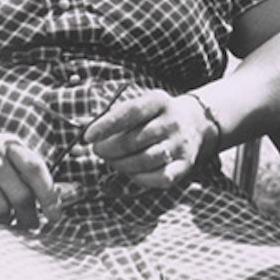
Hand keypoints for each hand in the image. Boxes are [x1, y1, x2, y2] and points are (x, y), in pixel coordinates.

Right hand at [0, 129, 59, 228]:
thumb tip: (54, 195)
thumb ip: (23, 168)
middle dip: (30, 216)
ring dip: (9, 222)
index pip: (37, 169)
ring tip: (10, 223)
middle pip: (22, 194)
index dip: (49, 194)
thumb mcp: (0, 150)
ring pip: (2, 208)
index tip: (56, 215)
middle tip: (33, 226)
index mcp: (11, 144)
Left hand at [84, 89, 215, 189]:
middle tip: (99, 151)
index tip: (88, 136)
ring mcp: (180, 144)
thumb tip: (84, 130)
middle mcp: (173, 121)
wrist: (195, 122)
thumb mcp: (141, 106)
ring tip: (113, 161)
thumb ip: (114, 116)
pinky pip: (160, 177)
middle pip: (134, 140)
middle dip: (109, 149)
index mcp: (159, 101)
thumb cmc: (156, 116)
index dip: (107, 125)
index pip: (131, 111)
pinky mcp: (185, 164)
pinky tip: (132, 172)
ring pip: (145, 160)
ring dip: (122, 164)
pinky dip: (140, 178)